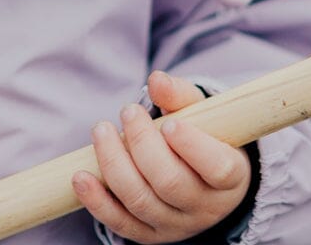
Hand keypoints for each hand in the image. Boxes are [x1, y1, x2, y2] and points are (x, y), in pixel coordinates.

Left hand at [71, 70, 253, 243]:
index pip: (217, 168)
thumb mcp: (202, 113)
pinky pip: (121, 224)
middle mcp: (205, 207)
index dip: (192, 146)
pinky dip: (97, 202)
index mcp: (230, 176)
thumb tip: (157, 80)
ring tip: (101, 130)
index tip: (170, 123)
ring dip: (114, 164)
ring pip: (141, 202)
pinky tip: (80, 177)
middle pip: (170, 183)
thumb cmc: (203, 136)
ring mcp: (176, 225)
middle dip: (142, 144)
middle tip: (128, 111)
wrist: (204, 178)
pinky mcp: (149, 234)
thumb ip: (181, 95)